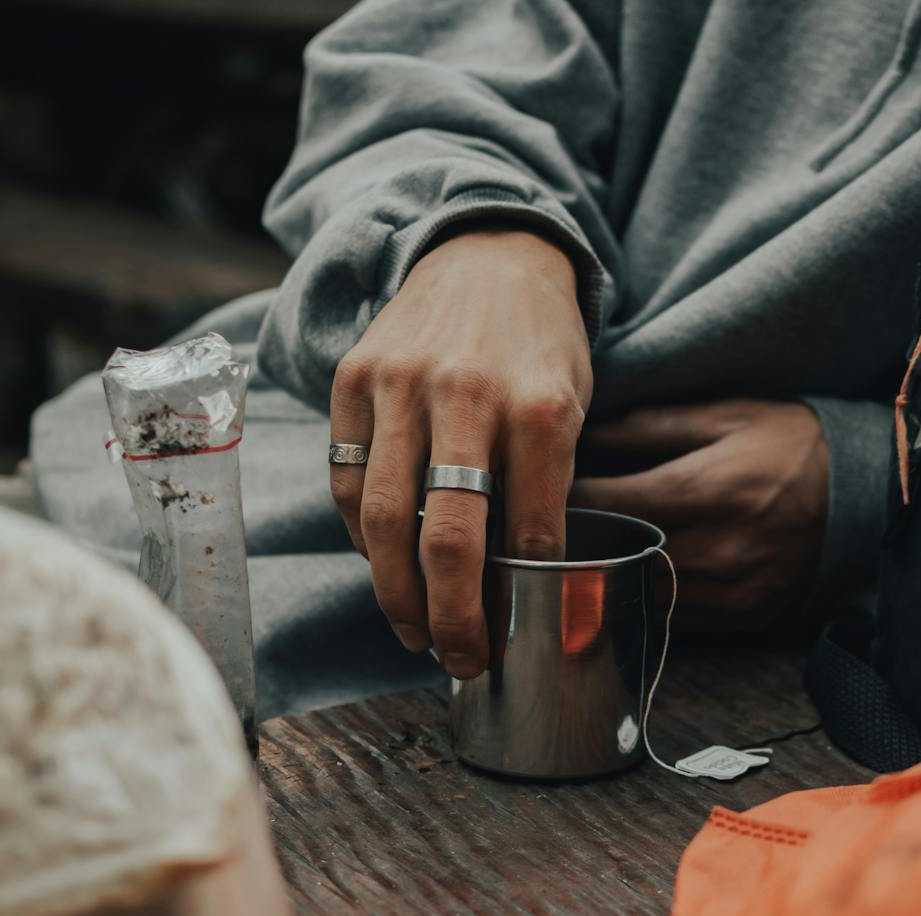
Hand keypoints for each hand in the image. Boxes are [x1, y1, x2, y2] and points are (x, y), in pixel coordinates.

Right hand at [329, 227, 590, 678]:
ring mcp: (401, 383)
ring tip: (415, 631)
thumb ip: (547, 482)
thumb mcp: (572, 403)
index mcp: (541, 406)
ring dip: (396, 592)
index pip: (529, 531)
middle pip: (447, 538)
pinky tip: (384, 563)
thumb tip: (521, 579)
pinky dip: (362, 534)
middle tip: (460, 660)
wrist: (487, 251)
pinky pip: (347, 478)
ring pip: (385, 518)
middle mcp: (467, 394)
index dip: (519, 598)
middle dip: (452, 617)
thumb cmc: (538, 343)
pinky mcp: (353, 377)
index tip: (514, 635)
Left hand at [569, 401, 828, 626]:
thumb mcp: (725, 415)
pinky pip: (670, 616)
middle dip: (579, 539)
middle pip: (612, 556)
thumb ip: (650, 426)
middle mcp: (712, 550)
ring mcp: (726, 592)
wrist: (867, 495)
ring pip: (636, 594)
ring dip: (607, 573)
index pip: (605, 504)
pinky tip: (635, 572)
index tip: (545, 488)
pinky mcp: (739, 617)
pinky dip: (646, 595)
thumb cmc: (791, 443)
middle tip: (556, 521)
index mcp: (703, 490)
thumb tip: (584, 435)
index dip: (566, 498)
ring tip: (589, 547)